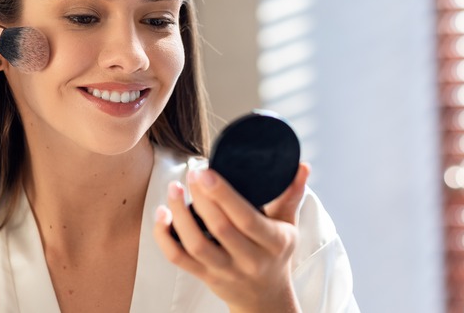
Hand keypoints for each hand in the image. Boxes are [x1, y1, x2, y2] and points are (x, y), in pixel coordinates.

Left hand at [153, 162, 310, 312]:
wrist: (266, 298)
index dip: (224, 194)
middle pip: (219, 228)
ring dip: (179, 214)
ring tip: (174, 188)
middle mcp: (249, 259)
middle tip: (192, 173)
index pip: (246, 218)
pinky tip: (161, 213)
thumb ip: (291, 195)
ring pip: (196, 244)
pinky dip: (164, 236)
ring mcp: (225, 270)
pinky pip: (178, 258)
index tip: (207, 171)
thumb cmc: (276, 253)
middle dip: (201, 197)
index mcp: (273, 242)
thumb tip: (302, 165)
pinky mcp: (204, 276)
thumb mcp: (289, 226)